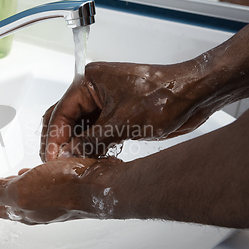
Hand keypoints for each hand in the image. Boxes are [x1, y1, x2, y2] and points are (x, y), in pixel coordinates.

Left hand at [0, 157, 124, 224]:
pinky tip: (34, 173)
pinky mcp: (62, 189)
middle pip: (5, 203)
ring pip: (23, 194)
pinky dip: (30, 180)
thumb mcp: (20, 189)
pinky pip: (39, 185)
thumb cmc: (64, 188)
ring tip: (2, 184)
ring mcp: (49, 200)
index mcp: (21, 209)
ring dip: (10, 188)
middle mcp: (35, 207)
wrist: (98, 185)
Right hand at [40, 60, 219, 160]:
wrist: (196, 95)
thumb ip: (91, 140)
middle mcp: (94, 91)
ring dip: (77, 146)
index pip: (60, 111)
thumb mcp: (123, 122)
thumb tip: (69, 154)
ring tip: (74, 166)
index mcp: (89, 82)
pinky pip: (96, 133)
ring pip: (81, 128)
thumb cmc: (165, 95)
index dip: (55, 137)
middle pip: (66, 119)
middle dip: (62, 142)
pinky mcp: (117, 115)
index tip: (52, 158)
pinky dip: (93, 147)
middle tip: (57, 164)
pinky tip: (91, 161)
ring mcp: (106, 103)